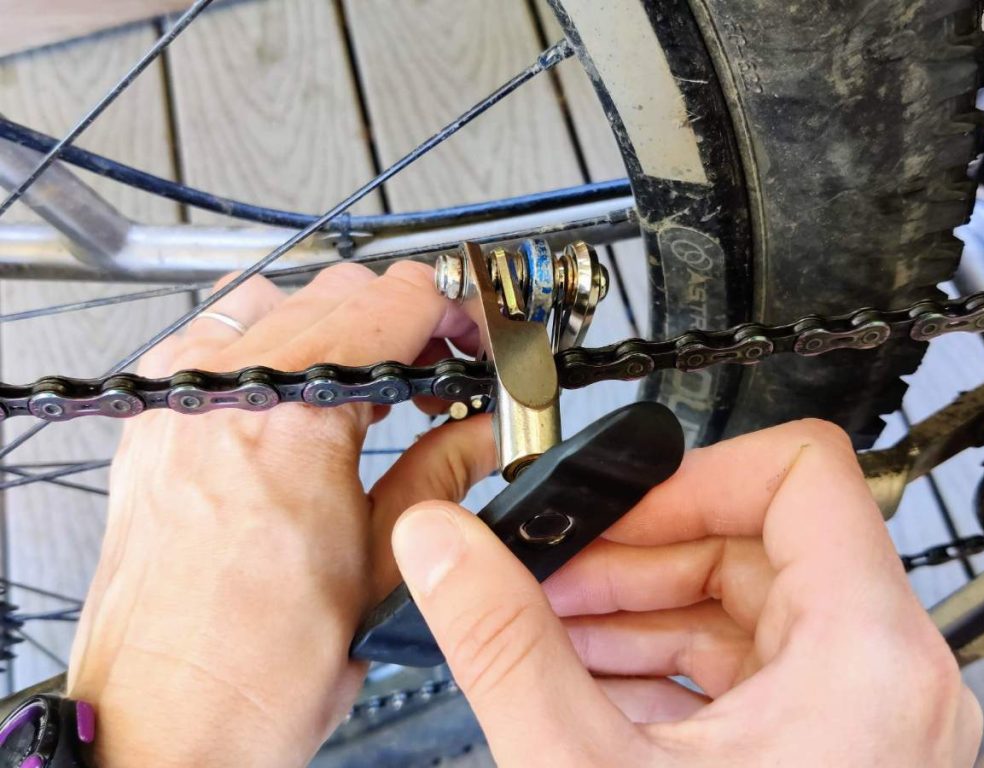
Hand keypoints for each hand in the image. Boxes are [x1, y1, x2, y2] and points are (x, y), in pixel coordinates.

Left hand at [67, 261, 494, 767]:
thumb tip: (482, 432)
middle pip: (338, 291)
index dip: (454, 310)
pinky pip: (219, 340)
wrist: (163, 722)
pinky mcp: (153, 423)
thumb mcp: (383, 567)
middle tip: (439, 372)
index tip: (473, 336)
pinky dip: (273, 348)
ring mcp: (178, 401)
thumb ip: (442, 473)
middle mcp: (222, 392)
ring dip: (338, 328)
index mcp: (292, 419)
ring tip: (372, 388)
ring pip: (278, 301)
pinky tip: (300, 398)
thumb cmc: (252, 671)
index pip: (394, 302)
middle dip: (405, 321)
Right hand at [393, 419, 982, 766]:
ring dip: (637, 612)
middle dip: (634, 560)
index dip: (690, 477)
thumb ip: (503, 642)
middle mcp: (888, 677)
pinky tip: (589, 689)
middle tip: (547, 586)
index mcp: (868, 655)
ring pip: (744, 608)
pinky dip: (666, 666)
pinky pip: (746, 669)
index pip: (798, 473)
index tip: (610, 516)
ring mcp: (864, 717)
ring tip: (549, 636)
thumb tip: (443, 546)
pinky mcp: (830, 752)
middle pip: (754, 542)